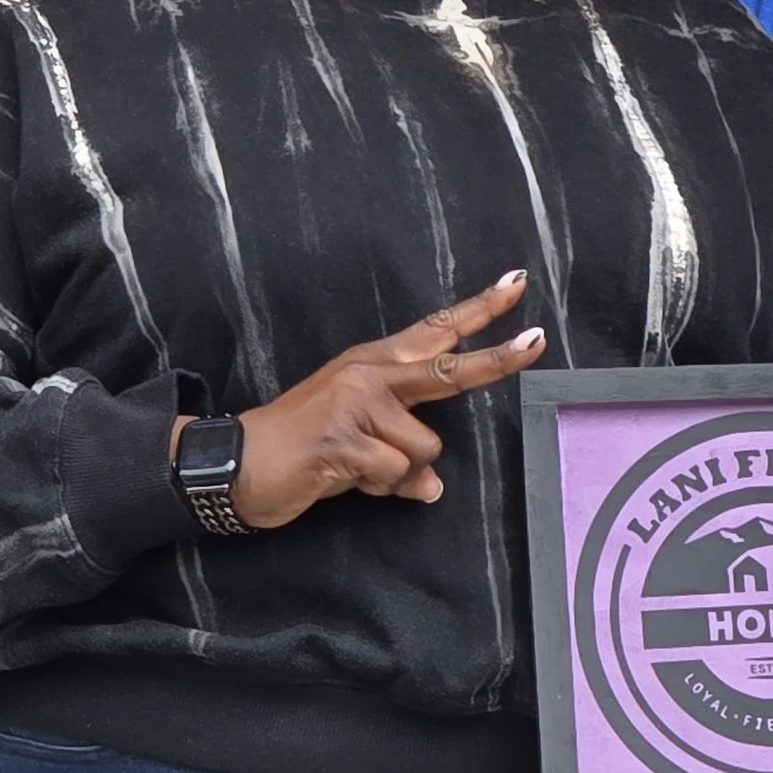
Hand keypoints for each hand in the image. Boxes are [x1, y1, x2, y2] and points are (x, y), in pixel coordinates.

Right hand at [223, 271, 548, 528]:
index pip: (435, 331)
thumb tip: (432, 488)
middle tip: (537, 342)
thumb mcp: (360, 444)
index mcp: (375, 364)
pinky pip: (393, 473)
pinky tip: (343, 477)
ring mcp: (355, 404)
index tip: (518, 284)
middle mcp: (369, 375)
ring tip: (356, 467)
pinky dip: (377, 487)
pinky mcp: (342, 439)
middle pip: (449, 370)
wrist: (236, 464)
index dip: (479, 310)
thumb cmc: (304, 449)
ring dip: (397, 472)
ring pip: (423, 448)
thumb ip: (402, 458)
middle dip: (496, 360)